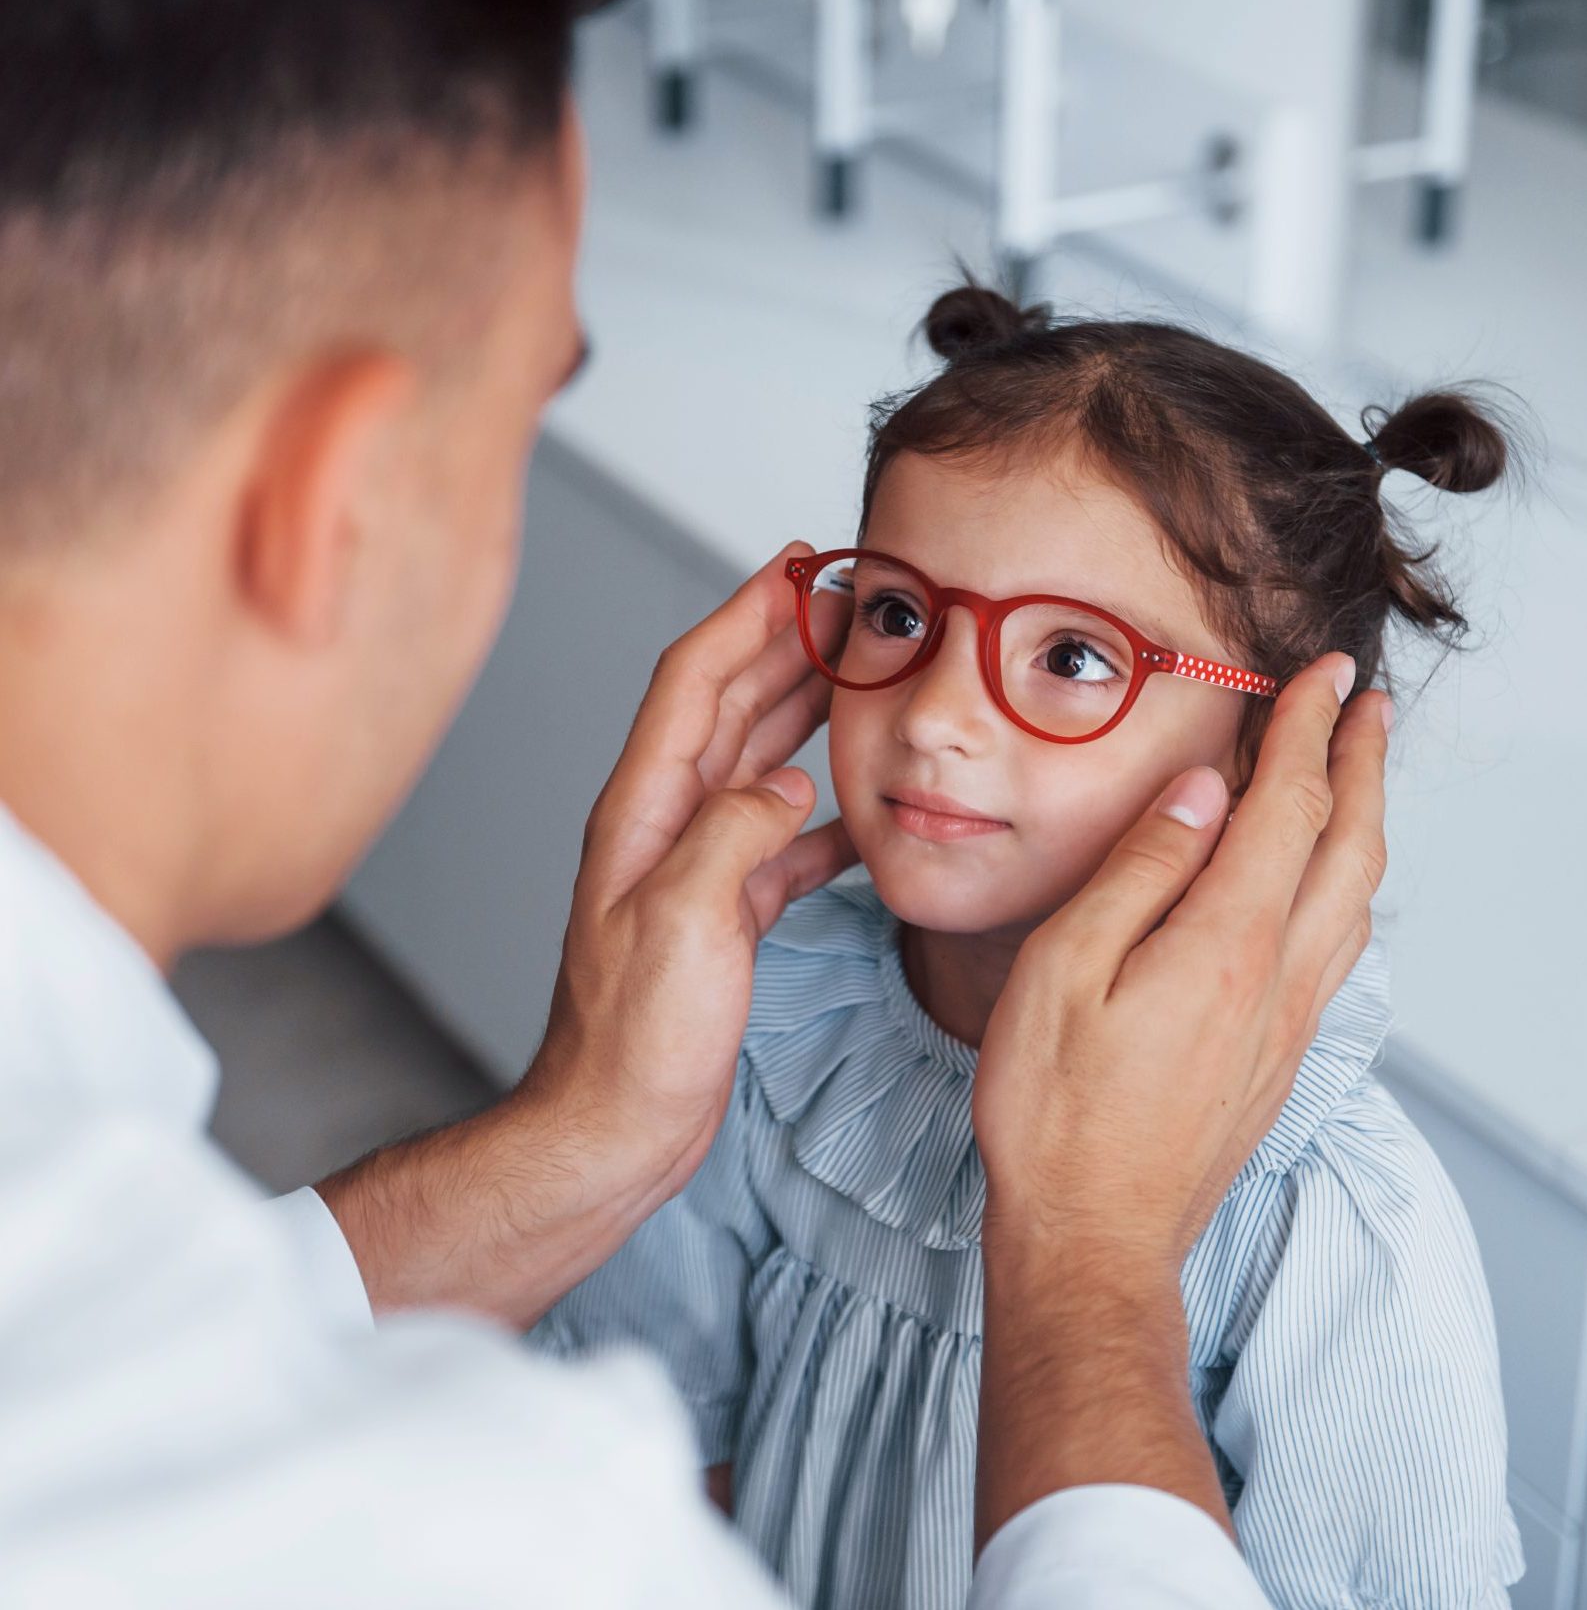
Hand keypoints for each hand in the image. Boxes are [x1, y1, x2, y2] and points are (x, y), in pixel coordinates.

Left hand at [519, 542, 856, 1222]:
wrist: (614, 1128)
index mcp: (644, 810)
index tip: (799, 566)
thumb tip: (792, 784)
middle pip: (730, 706)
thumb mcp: (685, 922)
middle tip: (850, 605)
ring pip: (758, 763)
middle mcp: (665, 824)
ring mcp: (694, 866)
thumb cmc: (635, 1039)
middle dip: (786, 645)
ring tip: (862, 676)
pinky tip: (863, 803)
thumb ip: (738, 834)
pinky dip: (823, 809)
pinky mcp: (724, 911)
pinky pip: (781, 837)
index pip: (694, 681)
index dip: (744, 614)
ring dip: (806, 712)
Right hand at [972, 654, 1389, 1543]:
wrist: (1092, 1239)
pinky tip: (1330, 888)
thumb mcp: (1063, 970)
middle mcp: (1277, 979)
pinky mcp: (1278, 1060)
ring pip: (1355, 900)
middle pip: (1349, 847)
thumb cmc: (1055, 1112)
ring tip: (1360, 775)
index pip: (1287, 807)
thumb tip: (1198, 794)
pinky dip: (1348, 888)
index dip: (1310, 732)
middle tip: (1369, 704)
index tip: (1326, 676)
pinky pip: (1338, 950)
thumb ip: (1138, 872)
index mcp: (1224, 943)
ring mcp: (1286, 1025)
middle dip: (1364, 763)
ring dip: (1366, 822)